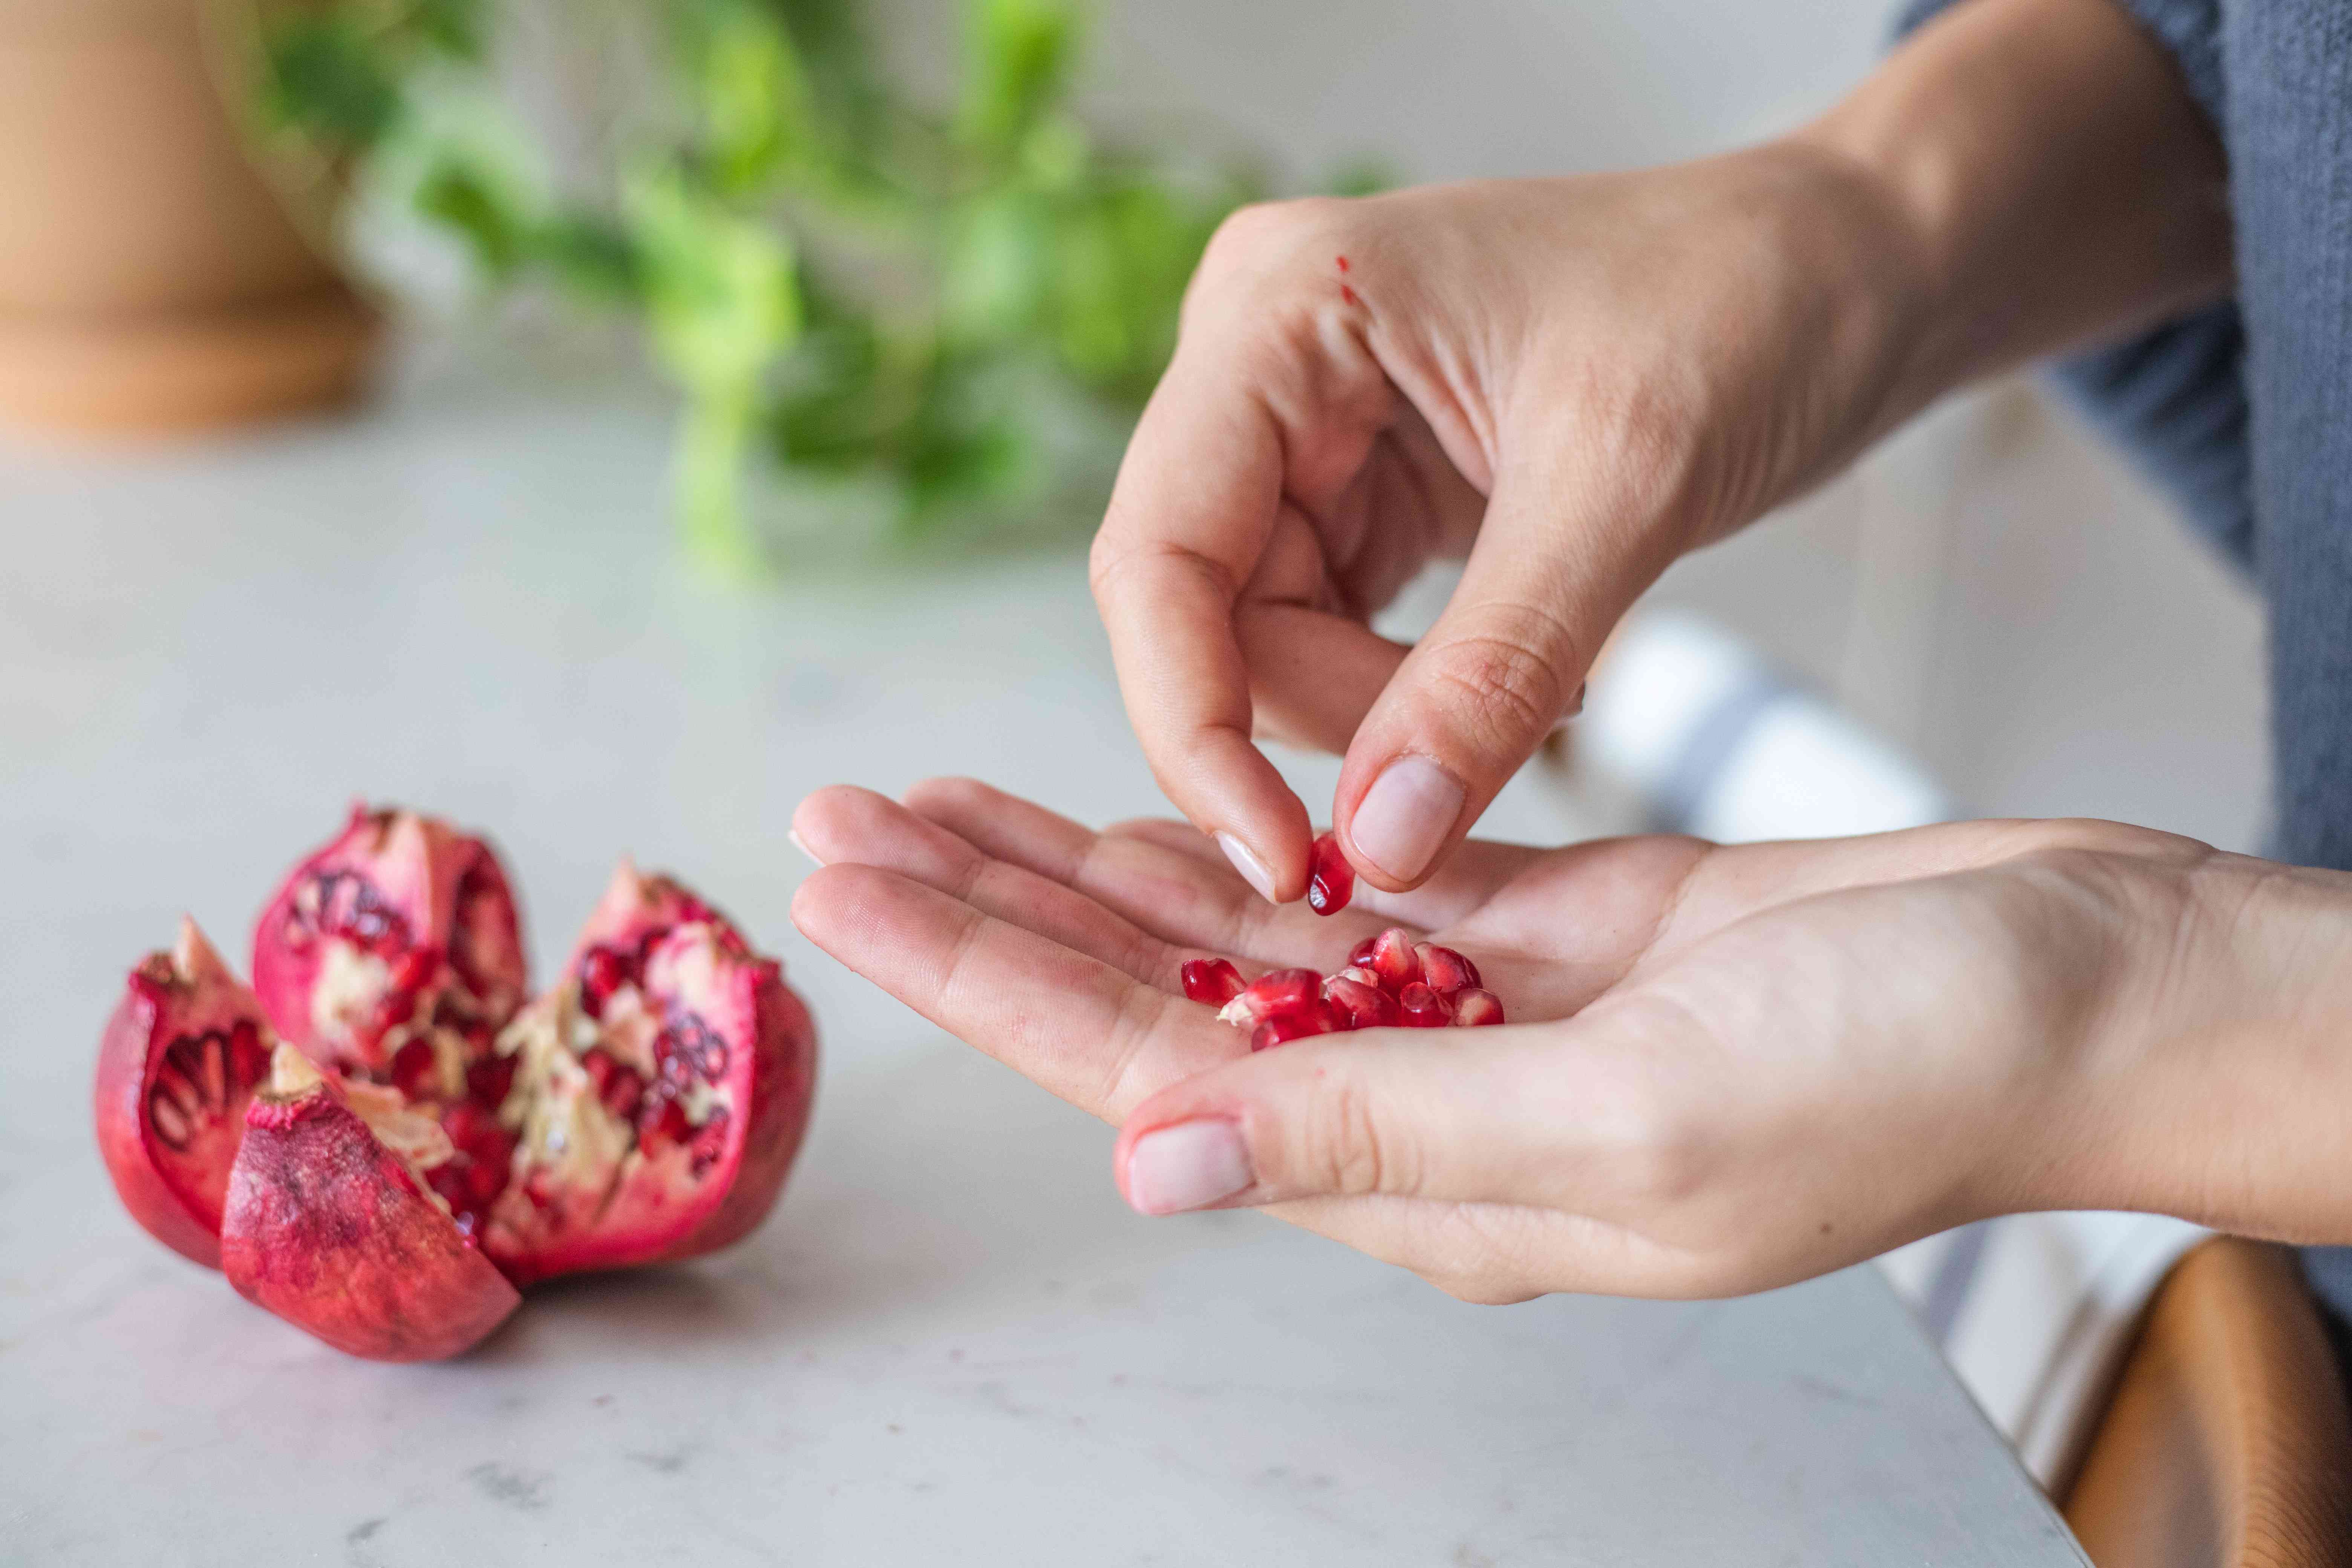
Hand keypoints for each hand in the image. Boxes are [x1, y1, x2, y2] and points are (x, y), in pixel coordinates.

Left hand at [790, 781, 2348, 1302]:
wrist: (2058, 991)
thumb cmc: (1896, 1079)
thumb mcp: (1637, 1130)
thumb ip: (1389, 1138)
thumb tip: (1156, 1161)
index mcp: (1428, 1178)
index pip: (1147, 1074)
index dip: (988, 981)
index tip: (857, 895)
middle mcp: (1423, 1106)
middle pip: (1154, 1002)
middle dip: (992, 913)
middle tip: (844, 826)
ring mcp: (1475, 1017)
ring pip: (1228, 936)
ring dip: (1084, 866)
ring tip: (945, 804)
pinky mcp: (1536, 931)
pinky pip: (1338, 888)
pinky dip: (1231, 840)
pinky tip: (1137, 807)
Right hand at [1090, 154, 1925, 903]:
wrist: (1845, 270)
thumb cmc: (1749, 303)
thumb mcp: (1624, 486)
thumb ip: (1490, 674)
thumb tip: (1379, 847)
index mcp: (1275, 309)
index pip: (1155, 556)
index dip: (1191, 726)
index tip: (1279, 861)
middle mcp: (1259, 363)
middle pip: (1205, 613)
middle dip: (1329, 722)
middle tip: (1464, 769)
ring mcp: (1304, 429)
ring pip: (1263, 643)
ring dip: (1380, 715)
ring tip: (1546, 688)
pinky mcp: (1361, 490)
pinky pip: (1329, 637)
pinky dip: (1410, 696)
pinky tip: (1526, 677)